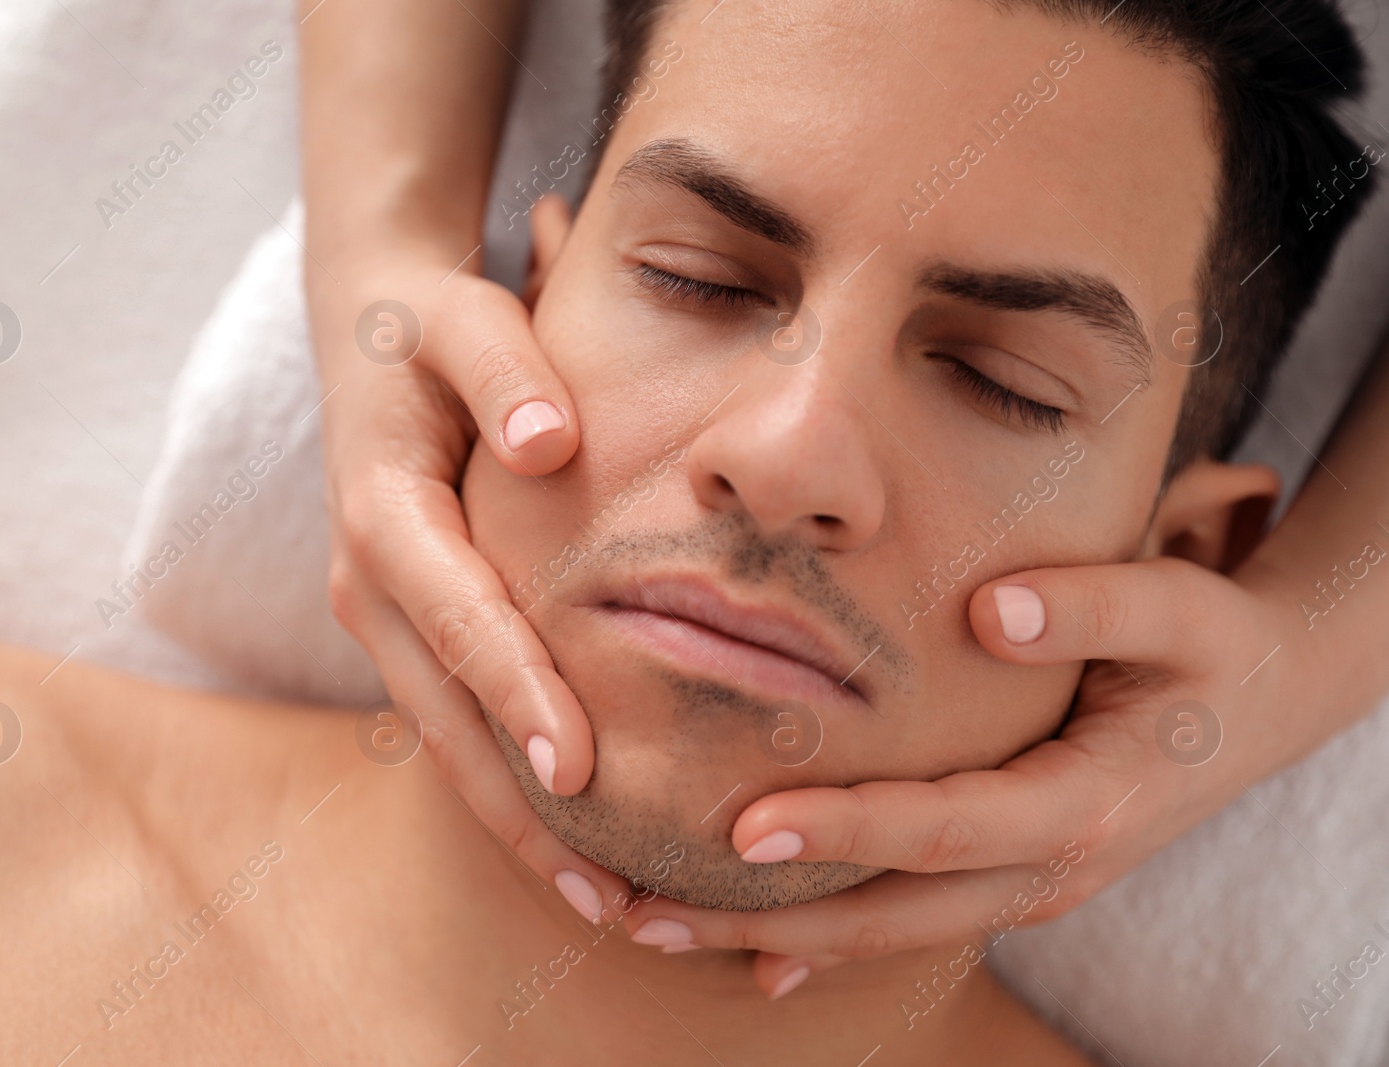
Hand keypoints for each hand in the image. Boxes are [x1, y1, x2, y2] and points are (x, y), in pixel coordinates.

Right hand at [306, 253, 630, 923]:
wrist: (374, 330)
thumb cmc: (431, 325)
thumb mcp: (462, 317)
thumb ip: (504, 371)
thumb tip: (550, 445)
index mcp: (385, 513)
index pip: (460, 620)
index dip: (517, 695)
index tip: (580, 770)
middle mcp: (372, 583)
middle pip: (447, 717)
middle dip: (522, 812)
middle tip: (607, 895)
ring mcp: (385, 615)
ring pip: (449, 739)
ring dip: (517, 823)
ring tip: (602, 902)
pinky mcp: (409, 628)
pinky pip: (456, 721)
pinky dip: (507, 785)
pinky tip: (574, 839)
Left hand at [622, 556, 1317, 997]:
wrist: (1261, 701)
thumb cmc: (1211, 645)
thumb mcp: (1180, 608)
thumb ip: (1093, 605)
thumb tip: (991, 610)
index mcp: (1081, 805)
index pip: (941, 828)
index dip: (844, 832)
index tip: (743, 830)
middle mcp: (1046, 866)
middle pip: (890, 911)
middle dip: (767, 919)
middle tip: (648, 914)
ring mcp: (1025, 883)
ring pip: (888, 930)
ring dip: (774, 936)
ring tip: (660, 928)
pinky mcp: (1007, 874)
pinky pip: (908, 919)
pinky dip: (828, 938)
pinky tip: (750, 954)